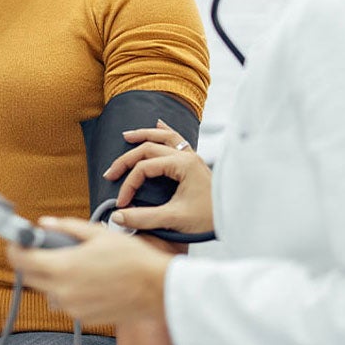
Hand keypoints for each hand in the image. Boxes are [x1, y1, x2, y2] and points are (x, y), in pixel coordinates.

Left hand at [6, 218, 170, 324]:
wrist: (157, 289)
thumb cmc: (133, 260)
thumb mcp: (98, 233)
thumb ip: (67, 227)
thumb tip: (45, 223)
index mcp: (63, 267)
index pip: (21, 260)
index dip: (15, 248)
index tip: (17, 242)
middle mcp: (62, 291)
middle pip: (30, 277)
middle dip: (32, 262)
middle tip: (43, 249)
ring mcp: (72, 307)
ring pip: (48, 291)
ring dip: (52, 277)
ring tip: (74, 265)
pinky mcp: (83, 318)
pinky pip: (66, 302)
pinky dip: (69, 290)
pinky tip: (88, 280)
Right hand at [104, 120, 214, 234]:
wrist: (234, 218)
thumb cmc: (208, 219)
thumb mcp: (173, 219)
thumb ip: (143, 218)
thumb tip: (117, 216)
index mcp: (183, 165)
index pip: (144, 168)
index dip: (129, 184)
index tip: (122, 203)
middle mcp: (187, 156)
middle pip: (149, 148)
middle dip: (127, 159)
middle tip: (110, 173)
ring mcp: (192, 157)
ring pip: (164, 137)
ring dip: (144, 135)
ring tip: (127, 136)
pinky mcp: (195, 163)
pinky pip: (178, 139)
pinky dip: (166, 132)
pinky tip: (159, 125)